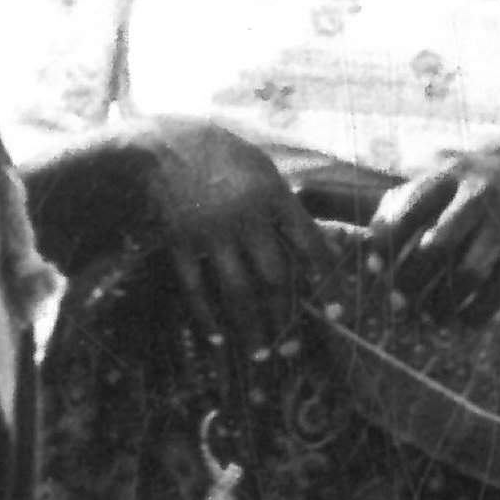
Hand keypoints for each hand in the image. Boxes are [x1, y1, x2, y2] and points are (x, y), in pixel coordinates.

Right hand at [131, 116, 329, 348]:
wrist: (163, 144)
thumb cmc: (223, 154)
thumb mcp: (263, 169)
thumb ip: (290, 208)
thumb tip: (324, 244)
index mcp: (273, 196)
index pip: (309, 245)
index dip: (325, 281)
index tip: (336, 312)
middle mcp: (246, 218)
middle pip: (274, 277)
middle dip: (286, 316)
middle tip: (293, 348)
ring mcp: (211, 232)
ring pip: (237, 290)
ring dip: (250, 327)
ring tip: (260, 355)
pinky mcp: (181, 242)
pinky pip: (196, 287)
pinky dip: (206, 315)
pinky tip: (217, 336)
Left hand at [370, 157, 499, 327]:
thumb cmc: (471, 193)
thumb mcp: (440, 184)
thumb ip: (401, 209)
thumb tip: (370, 263)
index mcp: (451, 175)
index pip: (407, 212)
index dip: (384, 246)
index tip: (375, 268)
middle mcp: (482, 195)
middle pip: (437, 248)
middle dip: (411, 281)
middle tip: (399, 300)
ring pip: (469, 274)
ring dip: (443, 304)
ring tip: (430, 316)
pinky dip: (478, 313)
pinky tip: (465, 320)